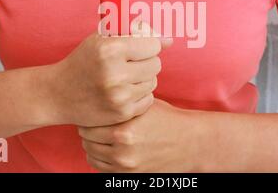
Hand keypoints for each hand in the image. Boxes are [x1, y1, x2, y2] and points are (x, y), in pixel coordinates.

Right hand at [43, 32, 172, 126]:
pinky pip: (148, 99)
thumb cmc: (84, 61)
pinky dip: (140, 94)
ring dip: (143, 78)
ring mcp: (119, 96)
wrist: (59, 93)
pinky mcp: (122, 113)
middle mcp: (115, 73)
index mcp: (110, 49)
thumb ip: (136, 34)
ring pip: (153, 81)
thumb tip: (169, 40)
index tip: (138, 47)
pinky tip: (124, 91)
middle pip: (156, 64)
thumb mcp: (103, 39)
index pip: (153, 45)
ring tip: (124, 77)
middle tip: (130, 63)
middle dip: (146, 61)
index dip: (148, 45)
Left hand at [79, 99, 200, 171]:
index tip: (94, 111)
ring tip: (101, 135)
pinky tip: (108, 148)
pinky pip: (101, 169)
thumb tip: (96, 101)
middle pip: (86, 140)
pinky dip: (100, 159)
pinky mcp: (130, 177)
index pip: (88, 124)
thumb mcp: (144, 106)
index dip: (90, 116)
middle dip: (88, 130)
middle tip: (95, 122)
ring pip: (91, 156)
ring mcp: (125, 167)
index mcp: (124, 130)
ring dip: (93, 145)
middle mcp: (122, 151)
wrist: (191, 143)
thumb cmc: (168, 119)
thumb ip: (120, 105)